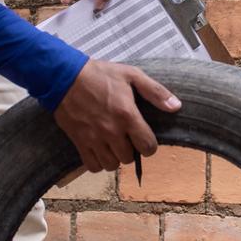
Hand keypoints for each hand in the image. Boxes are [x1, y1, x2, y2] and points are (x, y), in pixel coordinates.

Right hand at [53, 59, 180, 170]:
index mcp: (127, 115)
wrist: (64, 76)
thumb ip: (155, 92)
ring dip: (115, 158)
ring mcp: (94, 138)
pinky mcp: (79, 141)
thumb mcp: (131, 75)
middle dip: (131, 150)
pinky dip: (98, 163)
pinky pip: (92, 166)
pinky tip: (100, 151)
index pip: (147, 146)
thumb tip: (176, 107)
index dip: (149, 145)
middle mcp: (111, 131)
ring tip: (113, 145)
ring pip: (111, 165)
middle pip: (128, 158)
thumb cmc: (99, 74)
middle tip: (126, 138)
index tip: (144, 139)